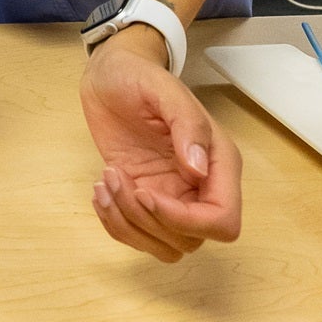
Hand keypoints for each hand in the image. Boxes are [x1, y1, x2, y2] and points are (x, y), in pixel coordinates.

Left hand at [79, 30, 241, 261]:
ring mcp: (172, 196)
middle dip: (146, 218)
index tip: (144, 192)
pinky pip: (138, 235)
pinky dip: (114, 223)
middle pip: (190, 240)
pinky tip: (99, 189)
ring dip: (127, 224)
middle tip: (114, 176)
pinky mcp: (144, 198)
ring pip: (164, 245)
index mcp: (219, 163)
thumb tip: (199, 168)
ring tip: (104, 181)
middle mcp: (200, 187)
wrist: (109, 76)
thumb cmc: (139, 76)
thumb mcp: (163, 89)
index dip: (184, 221)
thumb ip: (187, 125)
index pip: (222, 221)